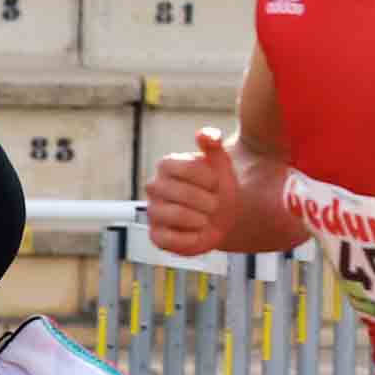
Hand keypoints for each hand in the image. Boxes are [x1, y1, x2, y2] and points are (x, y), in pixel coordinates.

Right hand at [147, 127, 249, 254]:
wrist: (221, 216)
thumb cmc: (217, 186)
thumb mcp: (219, 163)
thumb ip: (213, 145)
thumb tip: (205, 135)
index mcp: (166, 165)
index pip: (186, 168)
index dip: (207, 178)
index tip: (216, 183)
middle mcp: (154, 187)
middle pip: (181, 193)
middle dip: (207, 200)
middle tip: (215, 204)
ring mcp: (153, 211)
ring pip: (174, 215)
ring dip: (199, 219)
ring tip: (207, 218)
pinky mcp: (156, 235)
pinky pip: (169, 239)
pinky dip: (190, 238)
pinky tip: (199, 233)